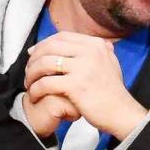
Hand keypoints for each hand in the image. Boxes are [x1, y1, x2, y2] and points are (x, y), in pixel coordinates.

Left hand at [25, 32, 146, 139]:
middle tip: (28, 69)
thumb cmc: (114, 92)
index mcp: (95, 45)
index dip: (44, 44)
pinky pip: (46, 82)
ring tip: (29, 83)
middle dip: (34, 57)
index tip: (34, 53)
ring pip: (45, 63)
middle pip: (50, 47)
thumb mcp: (111, 64)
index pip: (61, 37)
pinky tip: (34, 95)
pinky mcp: (75, 85)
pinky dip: (36, 88)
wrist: (121, 113)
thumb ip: (101, 51)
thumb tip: (95, 43)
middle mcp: (89, 52)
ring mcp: (82, 68)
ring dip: (32, 73)